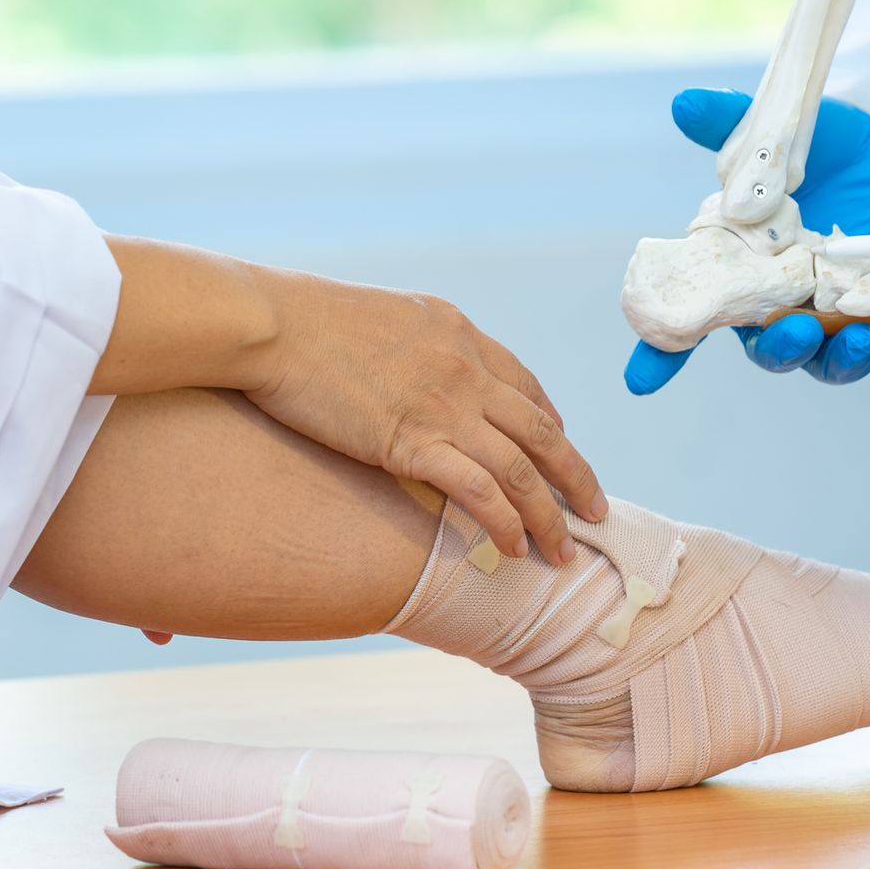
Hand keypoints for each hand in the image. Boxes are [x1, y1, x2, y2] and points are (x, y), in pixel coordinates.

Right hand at [248, 273, 606, 562]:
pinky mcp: (415, 441)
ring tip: (564, 551)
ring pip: (523, 468)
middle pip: (542, 429)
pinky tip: (514, 548)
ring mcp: (446, 405)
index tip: (561, 448)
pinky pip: (480, 490)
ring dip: (550, 515)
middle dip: (575, 475)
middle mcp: (466, 367)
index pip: (524, 383)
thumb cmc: (304, 319)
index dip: (551, 422)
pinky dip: (505, 522)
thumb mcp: (381, 316)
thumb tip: (407, 366)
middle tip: (595, 510)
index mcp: (457, 332)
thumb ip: (412, 343)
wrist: (274, 324)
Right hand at [625, 88, 869, 401]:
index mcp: (740, 271)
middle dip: (779, 349)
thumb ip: (731, 123)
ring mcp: (834, 316)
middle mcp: (781, 304)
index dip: (660, 352)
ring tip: (862, 338)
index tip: (640, 380)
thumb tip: (686, 104)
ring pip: (828, 359)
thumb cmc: (827, 148)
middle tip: (796, 331)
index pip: (690, 318)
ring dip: (841, 360)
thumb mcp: (782, 134)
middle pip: (767, 347)